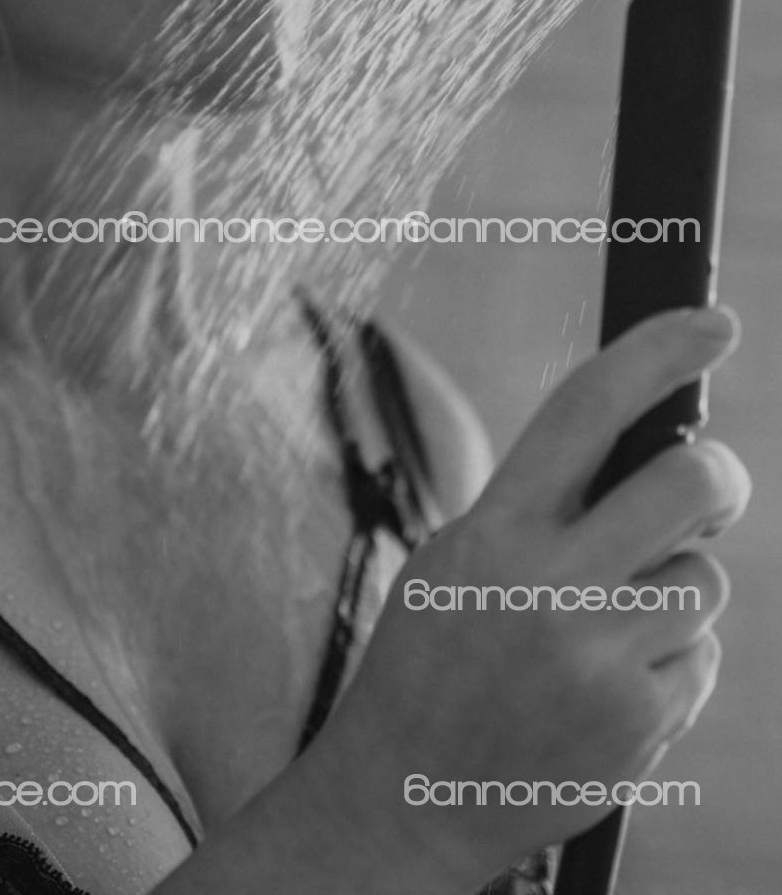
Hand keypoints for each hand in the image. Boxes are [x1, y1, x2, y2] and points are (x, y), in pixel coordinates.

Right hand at [304, 307, 748, 889]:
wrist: (402, 799)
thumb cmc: (430, 663)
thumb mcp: (458, 562)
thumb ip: (544, 511)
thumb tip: (653, 466)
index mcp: (492, 531)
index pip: (585, 408)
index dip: (657, 352)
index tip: (714, 323)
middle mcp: (548, 586)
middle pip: (690, 485)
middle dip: (718, 479)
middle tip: (709, 489)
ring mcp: (598, 659)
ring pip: (703, 582)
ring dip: (673, 596)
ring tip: (602, 635)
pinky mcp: (638, 723)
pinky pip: (701, 658)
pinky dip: (668, 665)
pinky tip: (603, 691)